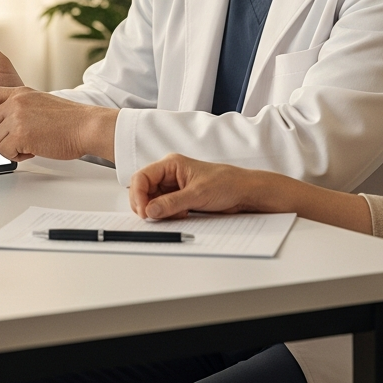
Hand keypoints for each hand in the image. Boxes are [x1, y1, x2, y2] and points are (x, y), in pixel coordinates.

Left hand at [0, 85, 117, 162]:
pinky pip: (5, 152)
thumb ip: (18, 109)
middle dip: (0, 137)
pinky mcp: (20, 133)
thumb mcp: (39, 105)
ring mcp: (16, 117)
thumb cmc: (67, 120)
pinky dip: (19, 155)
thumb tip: (2, 125)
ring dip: (11, 148)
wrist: (86, 125)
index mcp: (19, 93)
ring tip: (33, 141)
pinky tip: (35, 148)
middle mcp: (15, 102)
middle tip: (22, 138)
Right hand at [130, 153, 275, 219]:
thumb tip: (150, 210)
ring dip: (158, 211)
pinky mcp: (180, 198)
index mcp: (170, 164)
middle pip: (144, 189)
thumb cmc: (226, 184)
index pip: (142, 177)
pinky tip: (181, 216)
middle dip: (146, 204)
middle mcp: (169, 174)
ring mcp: (174, 187)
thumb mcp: (197, 194)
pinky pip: (164, 208)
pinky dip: (167, 215)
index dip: (137, 194)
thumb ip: (171, 203)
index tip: (143, 211)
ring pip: (152, 200)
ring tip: (176, 215)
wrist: (244, 192)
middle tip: (152, 218)